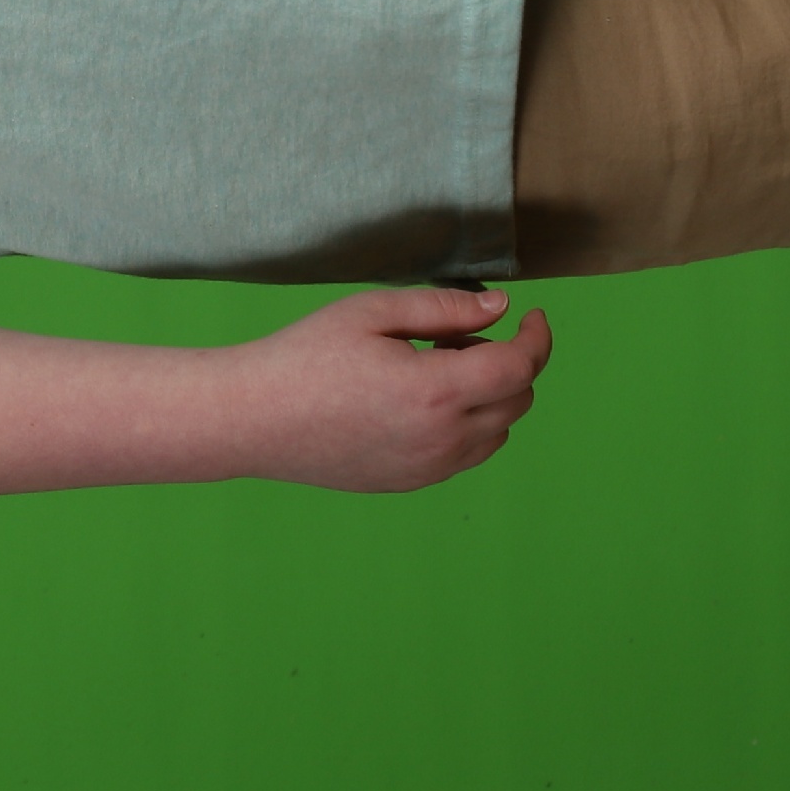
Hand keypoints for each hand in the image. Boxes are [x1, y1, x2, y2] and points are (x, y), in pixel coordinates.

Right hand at [222, 285, 550, 490]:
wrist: (252, 419)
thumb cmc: (304, 357)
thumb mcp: (370, 311)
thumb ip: (444, 307)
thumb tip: (500, 307)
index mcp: (435, 391)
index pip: (521, 366)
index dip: (537, 337)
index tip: (531, 315)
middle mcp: (443, 439)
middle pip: (518, 400)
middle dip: (506, 361)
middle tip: (454, 337)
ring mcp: (429, 468)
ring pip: (498, 431)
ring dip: (487, 396)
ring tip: (431, 368)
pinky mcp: (412, 483)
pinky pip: (466, 455)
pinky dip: (465, 424)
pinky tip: (416, 401)